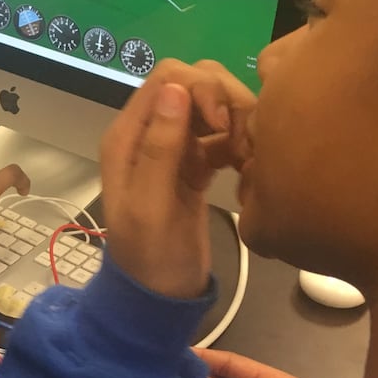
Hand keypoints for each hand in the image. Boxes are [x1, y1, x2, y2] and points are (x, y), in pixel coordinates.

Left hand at [99, 60, 255, 298]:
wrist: (158, 299)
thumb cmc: (150, 257)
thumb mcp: (151, 204)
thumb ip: (160, 147)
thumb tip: (178, 88)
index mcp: (128, 136)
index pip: (168, 78)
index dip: (201, 88)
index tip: (222, 124)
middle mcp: (149, 134)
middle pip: (195, 84)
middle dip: (225, 101)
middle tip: (242, 140)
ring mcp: (175, 149)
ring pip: (212, 107)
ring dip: (237, 122)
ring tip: (248, 157)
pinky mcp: (197, 167)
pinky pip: (223, 136)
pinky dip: (240, 144)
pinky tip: (249, 168)